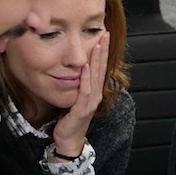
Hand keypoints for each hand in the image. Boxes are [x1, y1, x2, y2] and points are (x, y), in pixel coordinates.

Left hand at [51, 32, 107, 158]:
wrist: (69, 140)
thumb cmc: (70, 120)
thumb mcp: (75, 99)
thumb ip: (77, 86)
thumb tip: (75, 70)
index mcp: (94, 92)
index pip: (100, 68)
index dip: (103, 52)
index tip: (104, 36)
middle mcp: (96, 95)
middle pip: (101, 69)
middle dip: (103, 51)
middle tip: (106, 34)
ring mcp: (91, 102)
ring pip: (95, 77)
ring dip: (97, 61)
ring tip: (98, 45)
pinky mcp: (82, 109)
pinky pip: (85, 91)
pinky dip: (86, 79)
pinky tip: (86, 67)